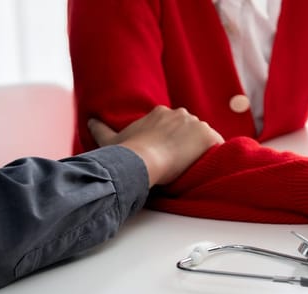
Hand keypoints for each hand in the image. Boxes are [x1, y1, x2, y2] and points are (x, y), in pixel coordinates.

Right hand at [89, 106, 223, 186]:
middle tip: (179, 162)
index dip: (172, 140)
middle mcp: (181, 113)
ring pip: (204, 137)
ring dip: (201, 150)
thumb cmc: (127, 151)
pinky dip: (215, 155)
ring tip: (191, 167)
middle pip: (190, 130)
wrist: (143, 160)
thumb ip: (101, 129)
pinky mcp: (209, 137)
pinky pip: (218, 146)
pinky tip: (207, 166)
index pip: (173, 125)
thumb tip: (89, 121)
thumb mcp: (110, 139)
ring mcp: (197, 124)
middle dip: (187, 144)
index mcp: (161, 112)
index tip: (167, 153)